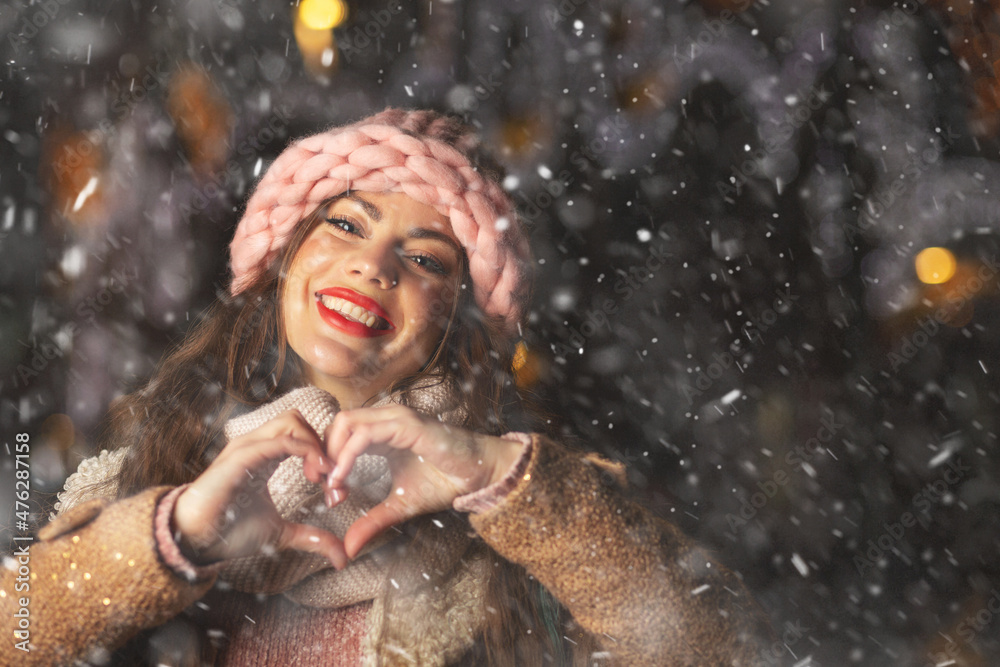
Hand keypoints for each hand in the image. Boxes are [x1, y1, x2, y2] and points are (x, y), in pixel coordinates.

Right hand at [172, 410, 346, 568]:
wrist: (195, 539)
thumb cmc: (230, 530)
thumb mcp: (282, 533)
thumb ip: (312, 538)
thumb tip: (341, 557)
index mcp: (265, 456)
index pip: (301, 432)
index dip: (324, 451)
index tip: (333, 484)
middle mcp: (257, 445)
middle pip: (298, 418)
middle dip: (321, 441)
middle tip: (329, 476)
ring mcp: (248, 448)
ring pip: (291, 420)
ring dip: (315, 444)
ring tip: (320, 476)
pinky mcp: (241, 457)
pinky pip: (278, 441)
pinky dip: (304, 451)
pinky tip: (312, 476)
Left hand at [323, 405, 524, 558]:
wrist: (479, 475)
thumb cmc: (445, 482)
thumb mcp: (400, 506)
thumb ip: (373, 522)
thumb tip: (348, 549)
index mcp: (383, 433)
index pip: (341, 433)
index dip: (327, 458)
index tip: (326, 490)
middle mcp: (386, 420)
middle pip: (337, 423)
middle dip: (322, 452)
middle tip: (320, 484)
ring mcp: (395, 418)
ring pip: (346, 423)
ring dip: (332, 453)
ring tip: (331, 484)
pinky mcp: (405, 425)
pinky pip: (364, 434)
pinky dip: (347, 455)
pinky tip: (342, 479)